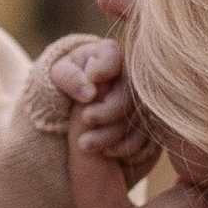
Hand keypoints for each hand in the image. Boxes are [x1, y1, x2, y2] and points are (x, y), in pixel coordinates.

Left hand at [49, 35, 158, 190]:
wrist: (79, 95)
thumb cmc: (68, 78)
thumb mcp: (60, 74)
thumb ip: (70, 78)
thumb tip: (90, 92)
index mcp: (110, 54)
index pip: (113, 57)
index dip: (104, 71)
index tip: (88, 89)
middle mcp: (131, 74)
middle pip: (128, 94)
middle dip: (106, 113)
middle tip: (84, 122)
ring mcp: (142, 98)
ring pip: (137, 118)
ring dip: (113, 136)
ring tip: (84, 146)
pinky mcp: (147, 120)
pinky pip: (147, 136)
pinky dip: (129, 148)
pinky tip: (108, 153)